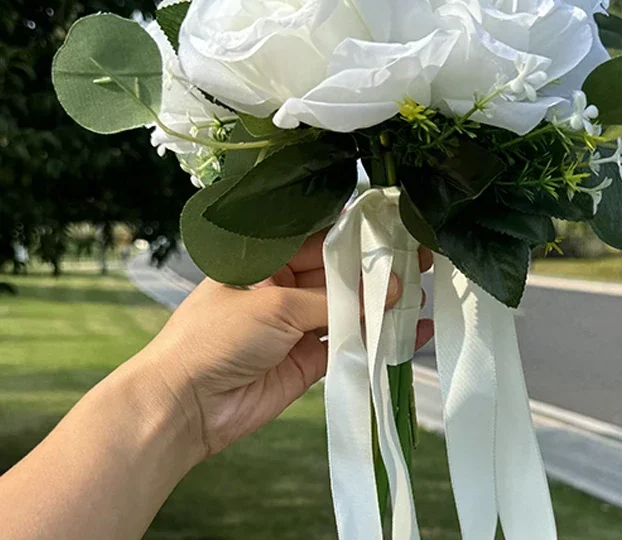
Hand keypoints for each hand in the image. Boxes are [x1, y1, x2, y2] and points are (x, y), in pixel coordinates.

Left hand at [139, 231, 433, 461]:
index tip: (397, 227)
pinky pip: (350, 346)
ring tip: (425, 289)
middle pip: (340, 274)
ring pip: (349, 309)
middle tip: (422, 257)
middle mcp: (286, 288)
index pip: (321, 239)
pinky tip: (410, 332)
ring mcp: (298, 325)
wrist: (184, 406)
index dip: (358, 235)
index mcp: (269, 260)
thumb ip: (335, 299)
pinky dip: (378, 340)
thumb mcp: (276, 304)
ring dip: (383, 303)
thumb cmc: (216, 336)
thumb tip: (390, 289)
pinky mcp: (309, 361)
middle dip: (378, 269)